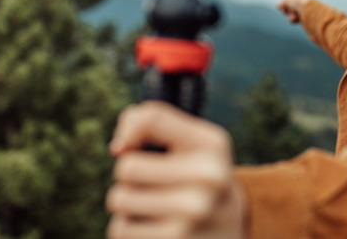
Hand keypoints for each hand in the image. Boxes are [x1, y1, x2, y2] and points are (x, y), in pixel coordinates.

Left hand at [106, 101, 244, 238]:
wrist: (228, 227)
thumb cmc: (196, 176)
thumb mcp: (190, 142)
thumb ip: (151, 124)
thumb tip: (118, 148)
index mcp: (212, 144)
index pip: (152, 119)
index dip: (130, 131)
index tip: (132, 147)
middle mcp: (209, 176)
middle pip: (127, 167)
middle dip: (129, 176)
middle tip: (152, 183)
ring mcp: (194, 212)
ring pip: (119, 200)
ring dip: (126, 204)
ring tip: (152, 206)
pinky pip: (121, 230)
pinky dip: (129, 229)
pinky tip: (153, 228)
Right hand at [277, 0, 312, 23]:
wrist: (311, 12)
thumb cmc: (299, 3)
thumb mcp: (287, 1)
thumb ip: (281, 3)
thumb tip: (278, 6)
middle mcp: (303, 0)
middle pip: (288, 5)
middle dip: (287, 8)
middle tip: (287, 9)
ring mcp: (304, 10)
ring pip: (291, 12)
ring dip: (290, 14)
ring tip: (294, 15)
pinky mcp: (304, 18)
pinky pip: (294, 19)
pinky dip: (293, 19)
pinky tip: (296, 19)